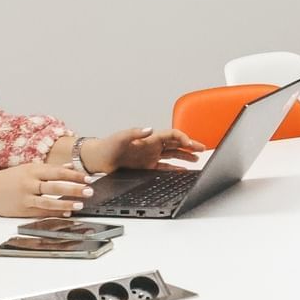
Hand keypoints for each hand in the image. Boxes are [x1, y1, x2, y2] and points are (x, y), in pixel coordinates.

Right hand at [0, 163, 92, 217]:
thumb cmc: (8, 178)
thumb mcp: (28, 169)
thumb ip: (49, 169)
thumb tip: (70, 167)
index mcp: (33, 169)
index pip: (58, 171)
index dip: (75, 174)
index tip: (89, 177)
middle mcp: (30, 182)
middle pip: (56, 185)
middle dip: (74, 188)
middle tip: (90, 190)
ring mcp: (26, 197)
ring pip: (49, 201)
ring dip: (66, 202)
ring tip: (80, 204)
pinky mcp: (22, 210)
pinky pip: (41, 212)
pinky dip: (54, 213)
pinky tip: (66, 213)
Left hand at [81, 127, 205, 173]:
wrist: (97, 159)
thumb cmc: (107, 146)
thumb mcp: (121, 137)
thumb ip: (136, 133)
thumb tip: (150, 128)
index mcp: (149, 138)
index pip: (172, 135)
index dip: (183, 138)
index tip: (190, 143)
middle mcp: (152, 146)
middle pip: (176, 144)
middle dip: (190, 146)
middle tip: (202, 148)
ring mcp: (150, 157)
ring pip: (173, 156)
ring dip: (185, 156)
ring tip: (197, 159)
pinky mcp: (147, 167)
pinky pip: (165, 167)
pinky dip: (175, 169)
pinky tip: (183, 171)